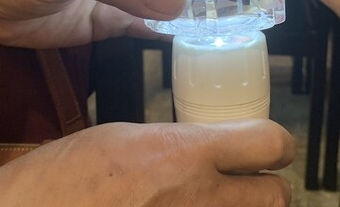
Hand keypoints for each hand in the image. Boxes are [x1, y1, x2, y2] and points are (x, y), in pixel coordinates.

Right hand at [0, 119, 293, 206]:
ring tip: (209, 204)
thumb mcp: (123, 139)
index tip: (265, 148)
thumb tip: (210, 149)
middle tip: (240, 186)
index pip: (271, 142)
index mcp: (182, 153)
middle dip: (263, 189)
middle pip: (277, 196)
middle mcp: (198, 199)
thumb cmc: (62, 178)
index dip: (273, 144)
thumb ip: (177, 144)